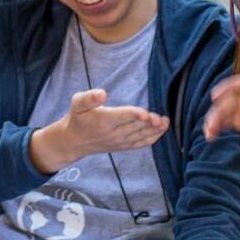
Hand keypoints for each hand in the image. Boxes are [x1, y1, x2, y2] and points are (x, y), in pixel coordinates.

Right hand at [31, 89, 167, 172]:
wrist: (74, 141)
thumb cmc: (78, 118)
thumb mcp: (77, 103)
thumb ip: (89, 97)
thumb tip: (102, 94)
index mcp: (102, 120)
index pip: (121, 117)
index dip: (134, 115)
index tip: (146, 113)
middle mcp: (113, 133)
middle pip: (135, 126)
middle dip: (149, 122)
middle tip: (161, 117)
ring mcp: (119, 141)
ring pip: (140, 135)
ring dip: (154, 130)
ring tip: (165, 121)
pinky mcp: (124, 146)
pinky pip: (141, 143)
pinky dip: (153, 138)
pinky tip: (162, 130)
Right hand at [204, 74, 239, 166]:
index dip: (228, 87)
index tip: (215, 97)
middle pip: (232, 100)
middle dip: (218, 110)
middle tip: (210, 125)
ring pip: (227, 111)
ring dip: (215, 119)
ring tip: (208, 133)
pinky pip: (230, 122)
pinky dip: (219, 126)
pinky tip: (212, 135)